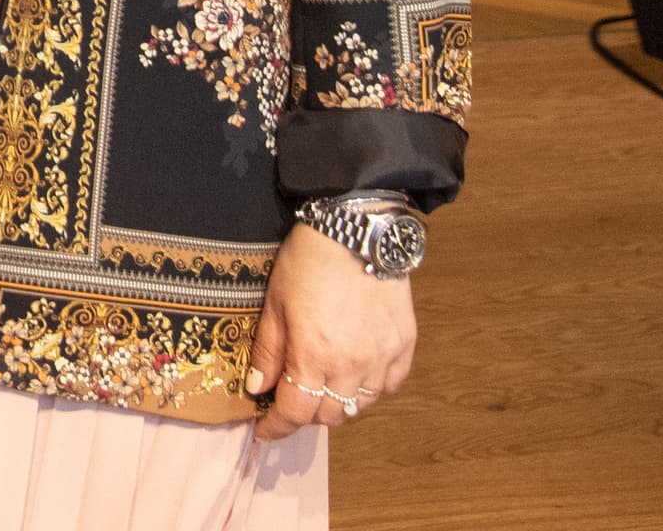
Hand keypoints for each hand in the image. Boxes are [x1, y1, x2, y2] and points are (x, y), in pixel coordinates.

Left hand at [247, 221, 418, 440]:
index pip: (295, 412)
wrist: (357, 232)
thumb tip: (257, 389)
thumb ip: (268, 352)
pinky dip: (370, 387)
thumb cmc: (308, 262)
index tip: (265, 431)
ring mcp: (383, 358)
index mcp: (314, 355)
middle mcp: (352, 366)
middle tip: (290, 400)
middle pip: (330, 416)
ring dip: (338, 403)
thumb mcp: (274, 303)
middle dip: (306, 415)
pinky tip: (355, 372)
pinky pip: (389, 385)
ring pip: (361, 405)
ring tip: (322, 384)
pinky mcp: (405, 346)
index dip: (278, 428)